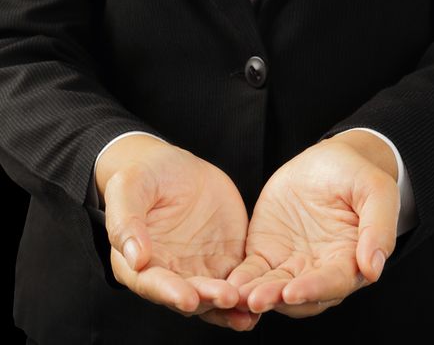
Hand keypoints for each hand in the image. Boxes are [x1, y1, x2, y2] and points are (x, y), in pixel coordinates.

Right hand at [96, 135, 257, 329]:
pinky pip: (238, 280)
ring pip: (214, 296)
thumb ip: (126, 221)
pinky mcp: (225, 259)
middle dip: (207, 299)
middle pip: (188, 294)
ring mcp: (199, 268)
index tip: (187, 298)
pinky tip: (264, 297)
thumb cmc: (144, 175)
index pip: (152, 283)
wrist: (175, 167)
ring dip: (230, 306)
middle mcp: (169, 271)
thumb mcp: (129, 187)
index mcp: (138, 261)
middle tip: (227, 297)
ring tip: (249, 310)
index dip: (169, 293)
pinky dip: (249, 291)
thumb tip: (135, 258)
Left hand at [227, 130, 399, 317]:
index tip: (293, 292)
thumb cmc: (355, 175)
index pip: (333, 283)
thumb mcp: (375, 191)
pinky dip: (242, 279)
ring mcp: (293, 263)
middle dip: (278, 299)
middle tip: (257, 300)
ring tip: (238, 296)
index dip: (314, 289)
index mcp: (350, 259)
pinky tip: (229, 284)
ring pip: (274, 287)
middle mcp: (321, 269)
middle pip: (300, 294)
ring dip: (257, 295)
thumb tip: (373, 269)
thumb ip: (378, 228)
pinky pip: (254, 270)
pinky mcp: (268, 252)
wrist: (326, 161)